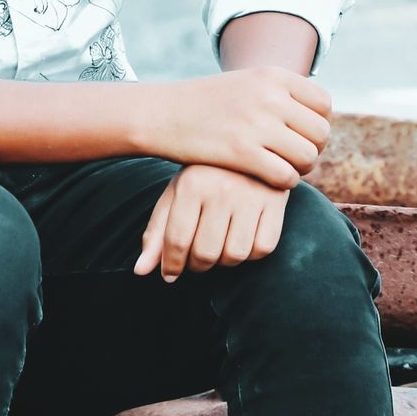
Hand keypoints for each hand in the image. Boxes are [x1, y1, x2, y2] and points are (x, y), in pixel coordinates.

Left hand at [133, 163, 290, 281]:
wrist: (247, 143)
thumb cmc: (205, 174)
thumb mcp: (176, 194)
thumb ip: (157, 232)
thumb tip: (140, 271)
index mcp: (192, 183)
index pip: (176, 240)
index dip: (170, 264)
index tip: (170, 273)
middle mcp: (222, 188)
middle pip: (205, 253)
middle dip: (197, 265)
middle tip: (196, 258)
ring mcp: (252, 195)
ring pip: (235, 255)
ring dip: (224, 261)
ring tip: (219, 246)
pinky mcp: (276, 201)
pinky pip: (262, 248)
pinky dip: (251, 252)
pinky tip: (243, 236)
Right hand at [137, 66, 331, 189]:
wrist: (162, 113)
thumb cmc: (208, 102)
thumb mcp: (247, 82)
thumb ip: (282, 93)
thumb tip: (321, 114)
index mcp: (272, 75)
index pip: (323, 104)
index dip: (316, 124)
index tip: (298, 134)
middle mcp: (269, 95)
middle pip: (320, 133)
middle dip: (311, 149)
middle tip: (291, 156)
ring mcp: (256, 124)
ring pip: (308, 156)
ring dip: (300, 168)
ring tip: (281, 167)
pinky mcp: (241, 153)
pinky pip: (286, 176)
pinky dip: (283, 183)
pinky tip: (267, 178)